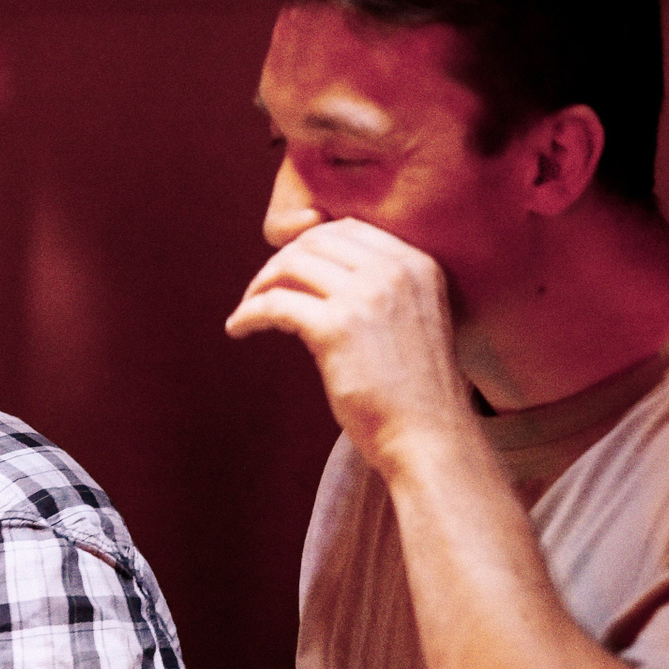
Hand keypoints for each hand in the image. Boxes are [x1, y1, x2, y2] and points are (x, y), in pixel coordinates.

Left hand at [225, 217, 473, 473]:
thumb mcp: (411, 321)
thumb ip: (377, 291)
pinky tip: (238, 328)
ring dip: (259, 285)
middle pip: (313, 242)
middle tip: (260, 291)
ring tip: (247, 309)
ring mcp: (365, 296)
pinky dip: (248, 313)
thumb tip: (310, 274)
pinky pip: (274, 304)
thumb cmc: (416, 393)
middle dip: (279, 263)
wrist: (430, 439)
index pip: (346, 229)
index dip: (308, 245)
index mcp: (417, 263)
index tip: (288, 271)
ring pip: (290, 265)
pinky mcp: (336, 328)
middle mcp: (394, 269)